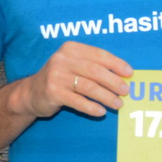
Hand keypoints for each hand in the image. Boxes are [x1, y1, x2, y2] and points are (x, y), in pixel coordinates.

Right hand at [14, 41, 131, 119]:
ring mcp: (56, 76)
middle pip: (95, 71)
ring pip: (88, 86)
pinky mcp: (53, 92)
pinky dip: (91, 107)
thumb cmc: (60, 78)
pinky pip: (77, 101)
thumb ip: (93, 66)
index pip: (98, 54)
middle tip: (126, 91)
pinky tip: (101, 112)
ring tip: (118, 104)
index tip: (130, 73)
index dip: (116, 64)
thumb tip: (123, 75)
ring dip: (106, 96)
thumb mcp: (74, 65)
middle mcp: (62, 59)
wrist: (31, 93)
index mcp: (71, 48)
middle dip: (114, 81)